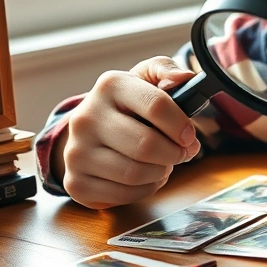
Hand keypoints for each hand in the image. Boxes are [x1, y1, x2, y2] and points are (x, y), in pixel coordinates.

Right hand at [57, 56, 200, 208]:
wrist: (90, 131)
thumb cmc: (129, 104)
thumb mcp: (147, 78)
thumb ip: (168, 71)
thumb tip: (184, 78)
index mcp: (110, 85)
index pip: (157, 106)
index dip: (181, 126)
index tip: (190, 135)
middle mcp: (86, 117)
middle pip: (146, 145)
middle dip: (174, 153)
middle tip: (181, 153)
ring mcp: (76, 152)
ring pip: (135, 173)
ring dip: (161, 172)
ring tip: (163, 163)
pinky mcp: (76, 182)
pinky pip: (124, 194)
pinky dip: (145, 189)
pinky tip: (146, 177)